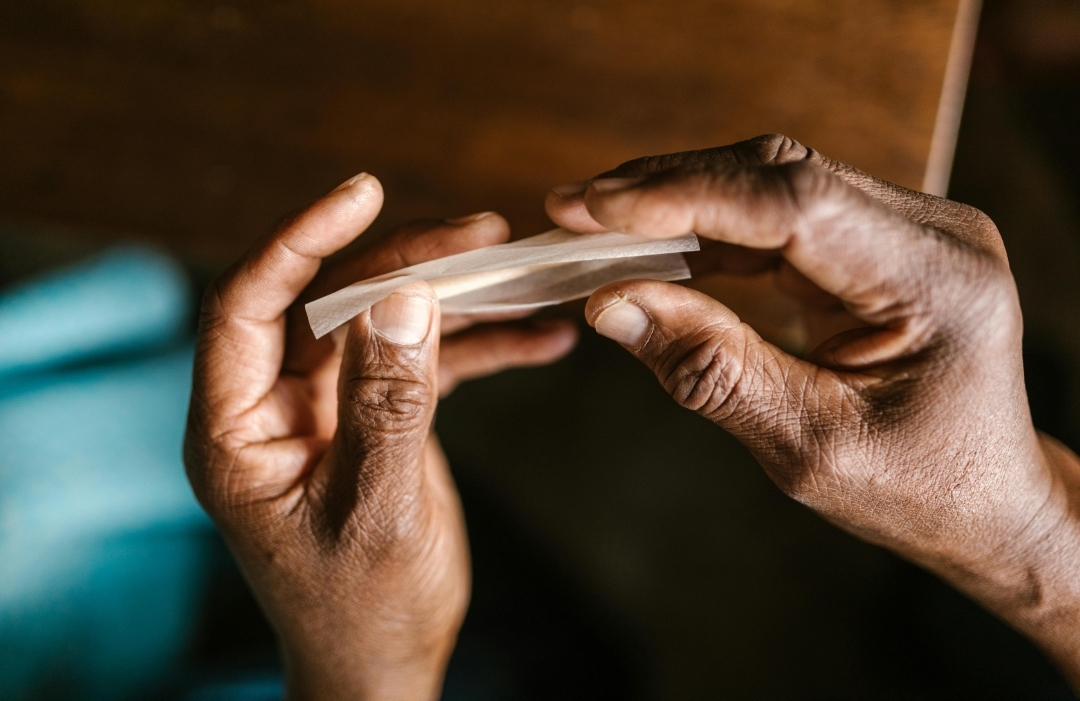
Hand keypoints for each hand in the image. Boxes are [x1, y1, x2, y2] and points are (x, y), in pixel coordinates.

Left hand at [184, 174, 575, 700]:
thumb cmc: (363, 608)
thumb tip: (404, 296)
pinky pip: (424, 366)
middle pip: (332, 302)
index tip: (363, 193)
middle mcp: (276, 407)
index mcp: (237, 429)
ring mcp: (329, 411)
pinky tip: (540, 341)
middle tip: (483, 233)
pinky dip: (479, 350)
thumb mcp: (377, 508)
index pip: (247, 304)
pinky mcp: (376, 421)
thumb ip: (388, 403)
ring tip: (524, 274)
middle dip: (407, 262)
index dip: (299, 240)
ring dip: (454, 299)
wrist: (386, 663)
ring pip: (386, 324)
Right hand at [547, 135, 1079, 684]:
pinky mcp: (870, 245)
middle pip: (777, 175)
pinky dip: (703, 229)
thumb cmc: (918, 490)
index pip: (794, 202)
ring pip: (768, 184)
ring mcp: (901, 231)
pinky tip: (647, 246)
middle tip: (571, 210)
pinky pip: (772, 216)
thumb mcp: (810, 448)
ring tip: (593, 226)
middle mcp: (927, 234)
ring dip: (677, 202)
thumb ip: (714, 371)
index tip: (593, 209)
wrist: (986, 502)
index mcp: (935, 278)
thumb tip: (611, 303)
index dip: (685, 195)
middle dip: (667, 188)